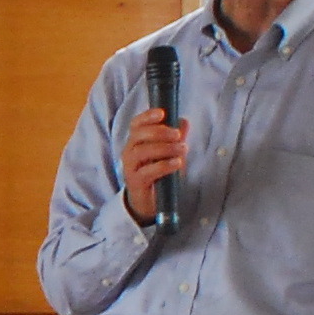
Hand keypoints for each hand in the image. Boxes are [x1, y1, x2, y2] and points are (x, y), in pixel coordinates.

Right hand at [119, 109, 189, 223]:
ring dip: (165, 148)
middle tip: (177, 135)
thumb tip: (183, 121)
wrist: (149, 201)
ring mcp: (131, 167)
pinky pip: (148, 171)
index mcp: (136, 142)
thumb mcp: (169, 153)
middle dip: (159, 132)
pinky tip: (177, 163)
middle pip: (138, 136)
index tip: (162, 113)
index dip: (147, 117)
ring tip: (183, 149)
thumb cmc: (158, 173)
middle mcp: (130, 152)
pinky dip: (164, 165)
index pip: (136, 124)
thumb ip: (175, 138)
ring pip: (142, 152)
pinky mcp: (137, 182)